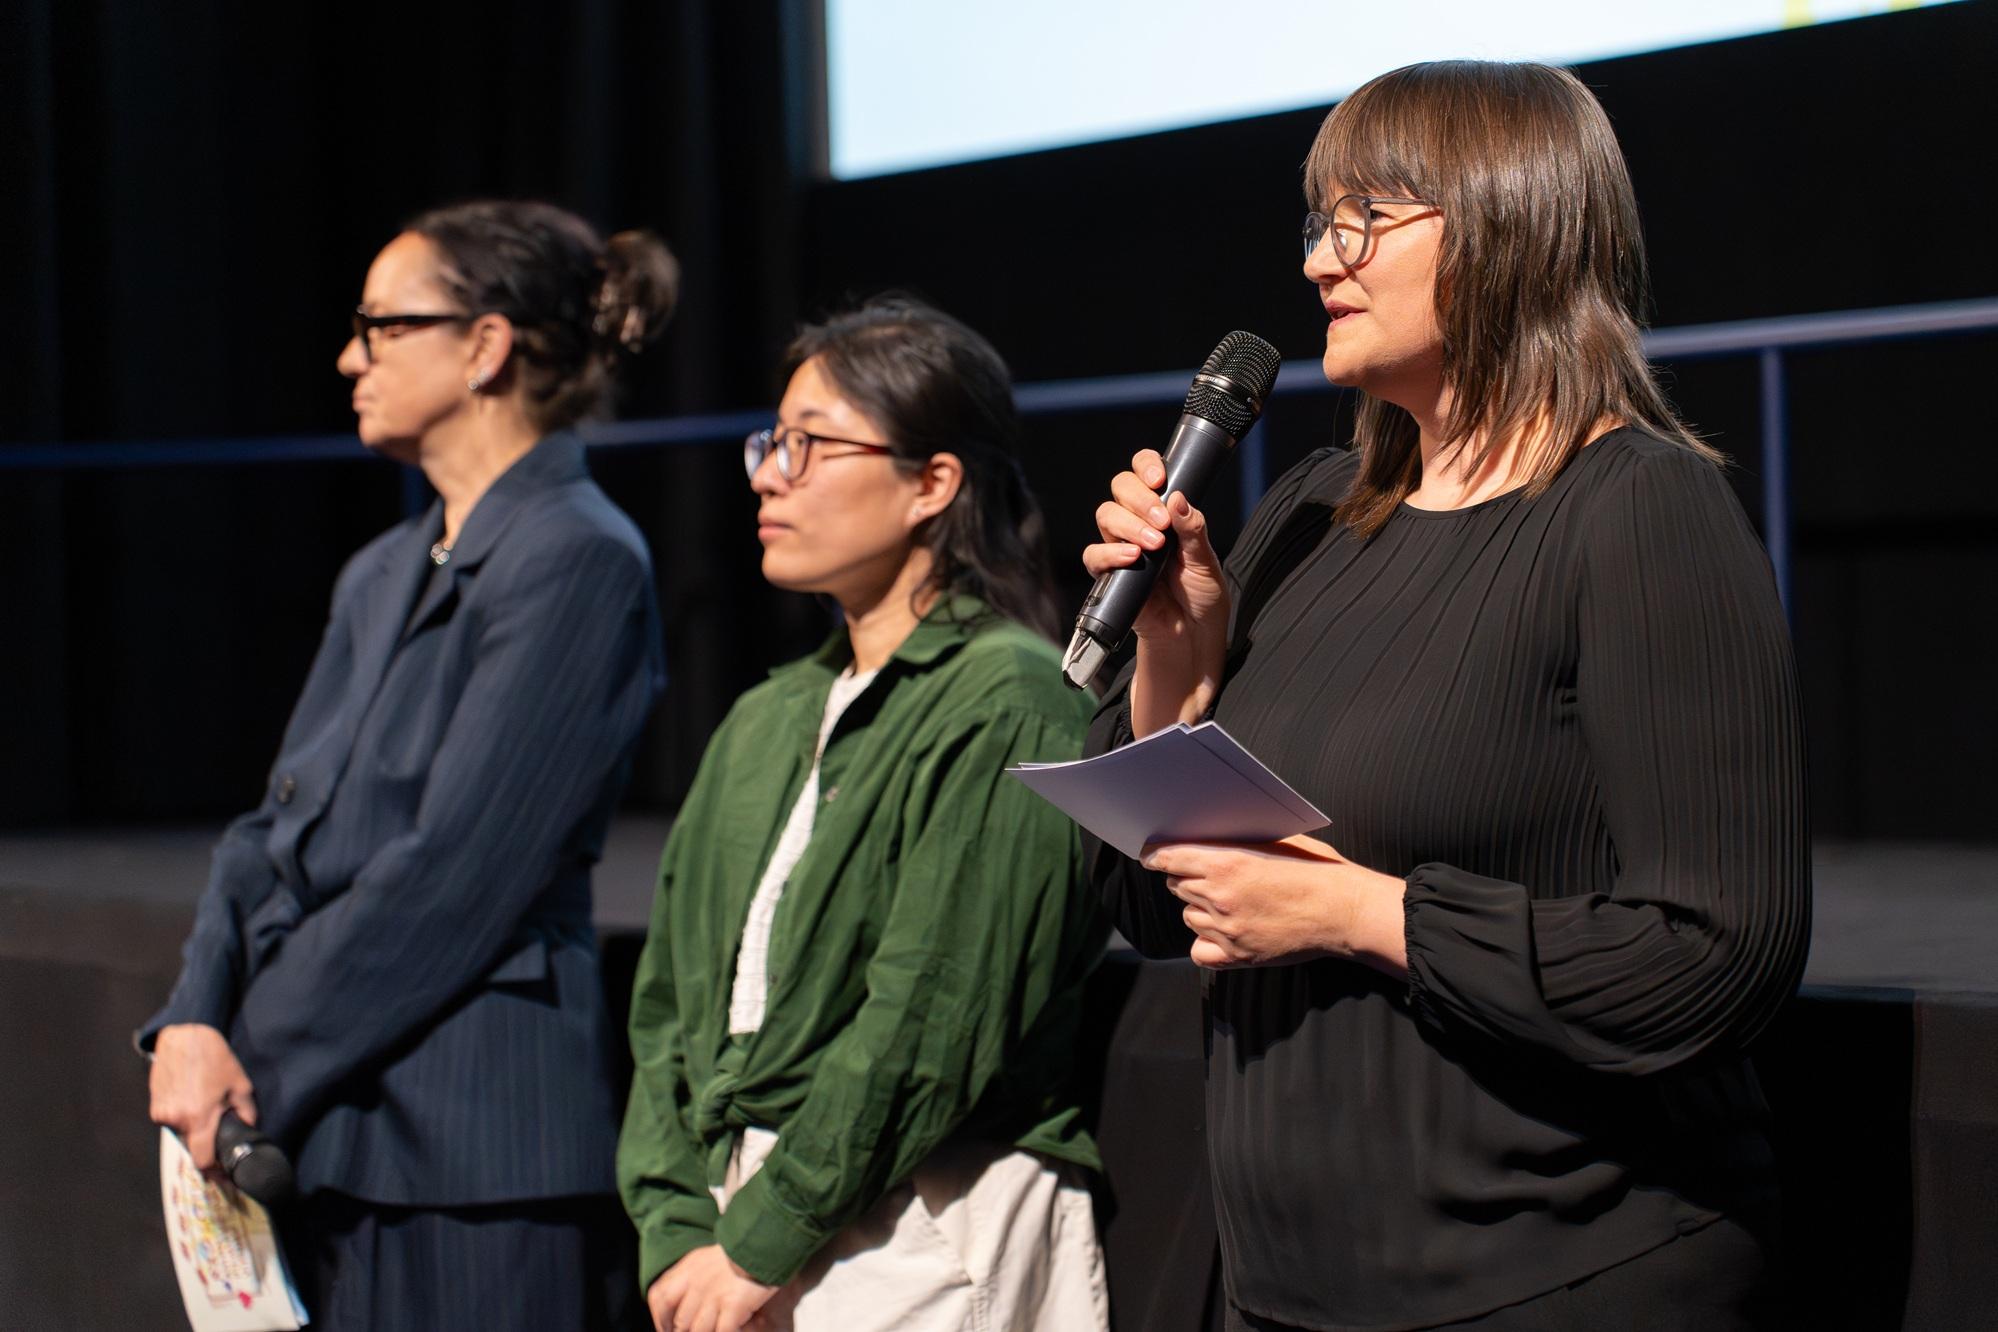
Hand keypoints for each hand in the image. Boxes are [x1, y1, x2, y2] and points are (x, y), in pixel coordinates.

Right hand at [148, 1023, 256, 1171]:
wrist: (185, 1038)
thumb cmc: (216, 1060)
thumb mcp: (241, 1086)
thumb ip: (247, 1114)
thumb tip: (249, 1132)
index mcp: (200, 1118)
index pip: (202, 1161)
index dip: (213, 1172)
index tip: (223, 1175)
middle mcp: (177, 1120)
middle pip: (192, 1148)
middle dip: (205, 1144)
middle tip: (218, 1132)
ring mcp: (162, 1114)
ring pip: (181, 1134)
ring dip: (193, 1129)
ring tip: (204, 1106)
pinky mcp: (154, 1106)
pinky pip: (171, 1122)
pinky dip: (182, 1117)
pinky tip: (191, 1099)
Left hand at [647, 1245, 776, 1331]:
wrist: (766, 1235)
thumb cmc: (742, 1246)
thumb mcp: (708, 1255)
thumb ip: (694, 1275)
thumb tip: (690, 1301)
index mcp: (687, 1269)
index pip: (660, 1298)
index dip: (660, 1319)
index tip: (667, 1328)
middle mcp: (696, 1284)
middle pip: (680, 1322)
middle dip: (685, 1331)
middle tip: (697, 1328)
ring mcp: (714, 1296)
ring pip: (698, 1331)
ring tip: (716, 1326)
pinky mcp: (733, 1306)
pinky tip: (738, 1328)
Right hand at [1082, 449, 1231, 731]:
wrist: (1191, 635)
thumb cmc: (1201, 596)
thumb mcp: (1206, 560)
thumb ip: (1193, 529)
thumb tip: (1178, 498)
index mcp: (1163, 510)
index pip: (1144, 472)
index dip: (1146, 466)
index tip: (1160, 480)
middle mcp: (1138, 522)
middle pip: (1120, 488)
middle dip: (1140, 498)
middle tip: (1162, 523)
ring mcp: (1121, 545)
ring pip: (1106, 515)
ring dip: (1129, 525)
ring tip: (1154, 545)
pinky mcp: (1109, 573)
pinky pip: (1095, 554)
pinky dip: (1110, 552)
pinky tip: (1132, 558)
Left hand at [1143, 833, 1409, 974]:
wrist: (1346, 911)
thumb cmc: (1318, 871)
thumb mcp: (1278, 841)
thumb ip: (1239, 842)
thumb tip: (1213, 839)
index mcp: (1226, 863)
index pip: (1168, 857)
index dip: (1156, 855)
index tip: (1151, 855)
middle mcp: (1219, 897)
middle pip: (1176, 885)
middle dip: (1186, 877)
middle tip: (1209, 875)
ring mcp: (1227, 930)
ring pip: (1188, 917)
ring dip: (1198, 908)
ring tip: (1225, 902)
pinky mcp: (1238, 956)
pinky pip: (1199, 951)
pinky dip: (1205, 942)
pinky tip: (1222, 932)